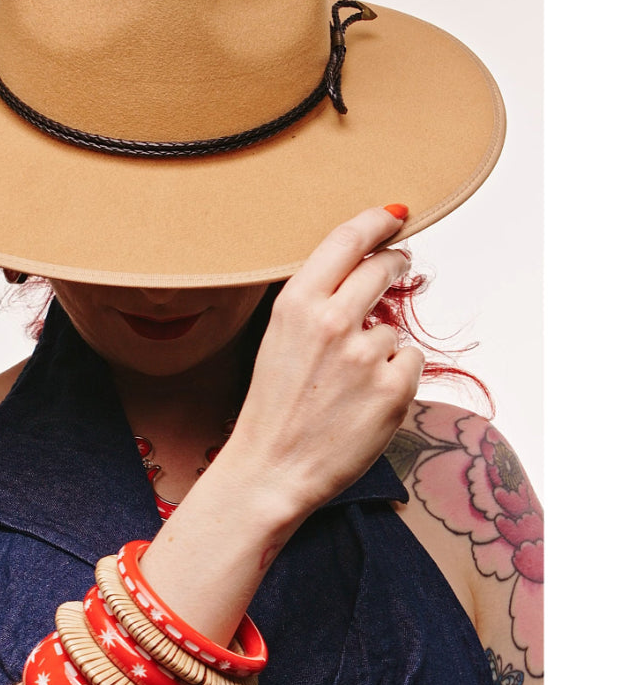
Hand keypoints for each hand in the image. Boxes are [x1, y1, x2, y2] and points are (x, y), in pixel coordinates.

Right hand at [225, 206, 423, 519]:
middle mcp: (333, 320)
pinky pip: (411, 361)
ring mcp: (367, 355)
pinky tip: (366, 398)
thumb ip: (316, 302)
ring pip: (396, 325)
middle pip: (384, 267)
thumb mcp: (277, 338)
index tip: (394, 215)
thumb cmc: (273, 407)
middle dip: (395, 264)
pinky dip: (397, 375)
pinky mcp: (395, 388)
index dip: (377, 221)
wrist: (272, 469)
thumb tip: (363, 273)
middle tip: (397, 267)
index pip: (346, 240)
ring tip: (351, 379)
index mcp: (296, 304)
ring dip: (384, 342)